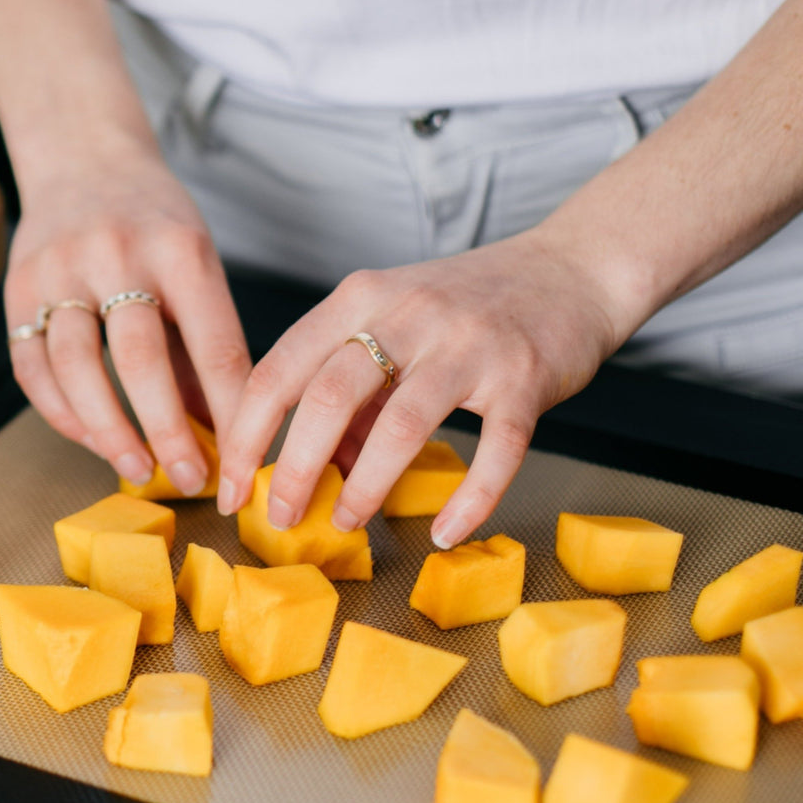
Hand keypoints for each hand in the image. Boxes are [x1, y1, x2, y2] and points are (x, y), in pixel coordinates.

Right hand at [6, 140, 251, 493]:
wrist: (83, 156)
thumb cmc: (154, 222)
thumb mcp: (197, 263)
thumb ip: (205, 344)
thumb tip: (225, 433)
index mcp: (180, 249)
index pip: (215, 344)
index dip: (233, 412)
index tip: (245, 463)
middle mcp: (117, 255)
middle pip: (140, 360)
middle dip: (168, 431)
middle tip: (190, 479)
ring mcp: (60, 270)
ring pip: (77, 367)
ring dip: (108, 431)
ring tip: (137, 468)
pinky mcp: (18, 288)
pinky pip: (33, 368)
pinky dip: (62, 413)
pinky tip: (90, 438)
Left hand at [217, 228, 638, 546]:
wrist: (571, 270)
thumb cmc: (467, 305)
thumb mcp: (392, 324)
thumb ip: (350, 389)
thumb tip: (316, 466)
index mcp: (360, 297)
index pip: (278, 369)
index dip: (246, 434)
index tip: (231, 486)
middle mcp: (408, 314)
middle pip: (327, 397)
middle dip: (293, 468)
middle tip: (279, 517)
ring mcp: (468, 346)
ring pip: (400, 426)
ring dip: (366, 487)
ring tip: (346, 523)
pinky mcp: (524, 380)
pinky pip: (494, 453)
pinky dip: (468, 501)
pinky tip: (445, 532)